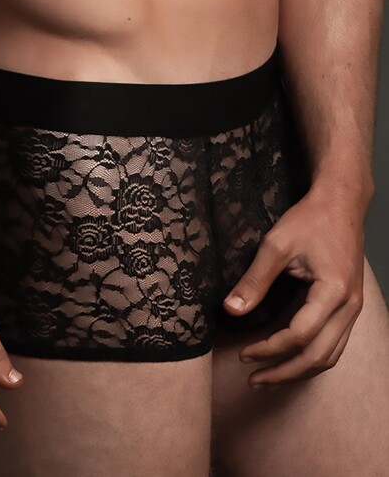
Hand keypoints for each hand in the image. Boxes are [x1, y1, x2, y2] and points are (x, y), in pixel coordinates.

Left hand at [222, 186, 366, 389]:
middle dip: (284, 372)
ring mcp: (353, 308)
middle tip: (254, 380)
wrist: (341, 203)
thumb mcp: (276, 246)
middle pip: (319, 357)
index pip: (298, 335)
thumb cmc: (310, 220)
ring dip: (299, 371)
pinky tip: (290, 359)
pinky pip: (334, 343)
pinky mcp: (349, 306)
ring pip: (330, 355)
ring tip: (268, 377)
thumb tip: (231, 310)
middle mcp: (350, 307)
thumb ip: (254, 281)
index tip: (244, 354)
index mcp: (333, 292)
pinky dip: (312, 358)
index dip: (268, 349)